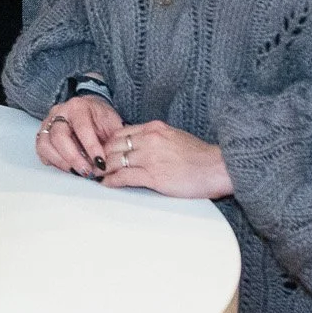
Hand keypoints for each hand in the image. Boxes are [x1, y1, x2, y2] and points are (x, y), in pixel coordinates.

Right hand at [35, 95, 125, 178]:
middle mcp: (59, 113)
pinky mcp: (42, 135)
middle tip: (87, 172)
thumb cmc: (101, 118)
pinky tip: (67, 167)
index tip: (101, 163)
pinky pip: (41, 151)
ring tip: (77, 172)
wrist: (90, 111)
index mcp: (78, 106)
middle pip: (58, 136)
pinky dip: (53, 162)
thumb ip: (113, 139)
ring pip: (45, 144)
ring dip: (61, 162)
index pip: (82, 127)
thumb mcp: (113, 124)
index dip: (91, 147)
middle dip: (73, 158)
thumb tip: (113, 159)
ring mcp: (48, 123)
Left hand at [97, 120, 232, 199]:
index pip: (121, 133)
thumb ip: (155, 139)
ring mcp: (150, 157)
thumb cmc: (199, 156)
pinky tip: (106, 184)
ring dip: (103, 169)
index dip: (108, 143)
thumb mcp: (174, 137)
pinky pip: (124, 176)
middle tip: (93, 165)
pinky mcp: (154, 175)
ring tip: (96, 175)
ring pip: (116, 160)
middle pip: (114, 145)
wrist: (218, 167)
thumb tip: (140, 144)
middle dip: (101, 156)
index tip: (101, 152)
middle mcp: (149, 139)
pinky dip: (112, 181)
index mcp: (154, 128)